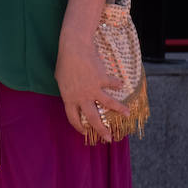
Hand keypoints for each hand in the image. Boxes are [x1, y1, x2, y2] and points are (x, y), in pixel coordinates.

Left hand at [54, 0, 126, 141]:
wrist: (74, 49)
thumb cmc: (64, 62)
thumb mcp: (60, 79)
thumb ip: (67, 89)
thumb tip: (71, 94)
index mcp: (69, 98)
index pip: (73, 118)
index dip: (78, 126)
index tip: (85, 131)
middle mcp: (82, 96)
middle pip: (93, 118)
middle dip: (101, 129)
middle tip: (108, 138)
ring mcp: (93, 89)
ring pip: (108, 104)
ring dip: (119, 110)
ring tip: (127, 114)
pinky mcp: (102, 79)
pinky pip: (112, 84)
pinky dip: (117, 84)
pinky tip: (120, 85)